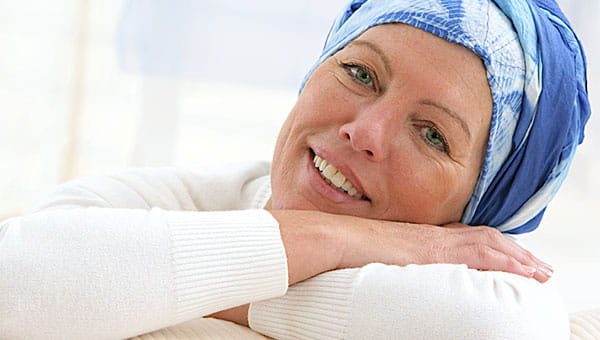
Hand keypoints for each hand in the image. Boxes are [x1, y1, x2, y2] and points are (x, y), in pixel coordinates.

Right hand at [340, 219, 552, 282]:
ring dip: (519, 257)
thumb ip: (393, 263)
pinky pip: (479, 253)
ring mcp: (434, 241)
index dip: (493, 246)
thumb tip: (396, 273)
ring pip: (489, 243)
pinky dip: (505, 261)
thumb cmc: (345, 250)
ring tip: (541, 272)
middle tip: (539, 266)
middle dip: (514, 252)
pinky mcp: (434, 251)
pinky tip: (522, 272)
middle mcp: (432, 235)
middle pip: (484, 237)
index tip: (511, 255)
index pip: (466, 236)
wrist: (334, 239)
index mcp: (421, 237)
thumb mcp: (376, 258)